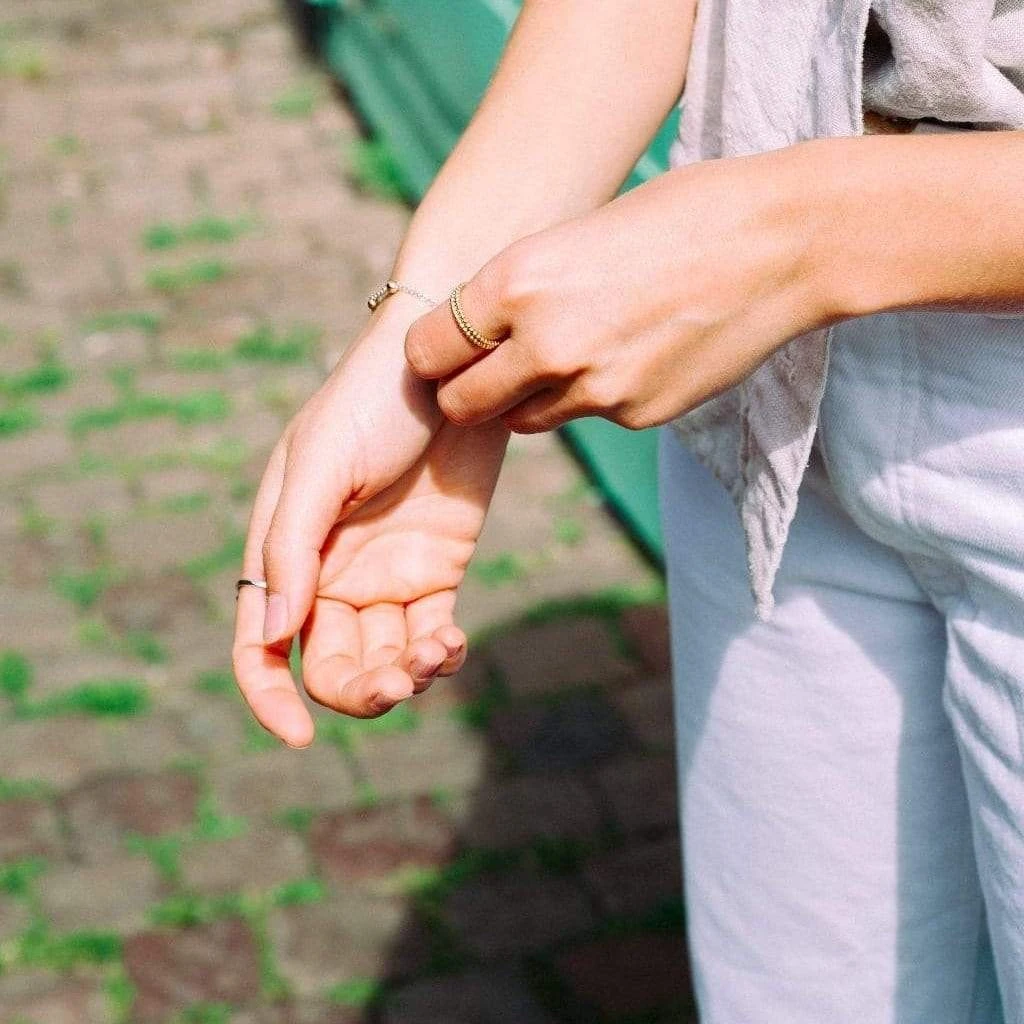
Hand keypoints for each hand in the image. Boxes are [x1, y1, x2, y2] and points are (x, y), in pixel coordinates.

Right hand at [232, 304, 507, 745]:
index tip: (299, 737)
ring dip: (405, 678)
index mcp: (285, 551)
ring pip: (383, 660)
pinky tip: (451, 644)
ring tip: (435, 654)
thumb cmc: (371, 401)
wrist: (453, 367)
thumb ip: (293, 550)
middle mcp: (330, 574)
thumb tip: (270, 637)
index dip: (268, 698)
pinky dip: (440, 655)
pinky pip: (430, 637)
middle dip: (358, 691)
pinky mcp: (438, 570)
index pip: (260, 644)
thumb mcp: (321, 465)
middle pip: (329, 665)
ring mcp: (385, 575)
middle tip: (395, 680)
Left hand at [405, 144, 825, 432]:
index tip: (445, 352)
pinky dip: (595, 396)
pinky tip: (634, 353)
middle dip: (465, 394)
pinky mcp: (635, 416)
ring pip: (522, 420)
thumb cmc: (680, 215)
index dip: (433, 354)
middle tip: (486, 374)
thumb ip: (522, 291)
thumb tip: (483, 329)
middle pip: (461, 405)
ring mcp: (593, 390)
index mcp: (517, 283)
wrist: (781, 243)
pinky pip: (588, 416)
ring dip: (529, 397)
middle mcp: (544, 345)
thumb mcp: (576, 236)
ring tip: (574, 350)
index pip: (428, 350)